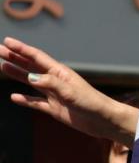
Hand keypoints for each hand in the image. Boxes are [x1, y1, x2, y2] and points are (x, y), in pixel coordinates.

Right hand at [1, 36, 138, 144]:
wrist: (103, 121)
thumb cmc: (92, 103)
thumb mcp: (71, 92)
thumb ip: (51, 83)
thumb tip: (31, 77)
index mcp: (60, 73)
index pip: (37, 58)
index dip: (21, 49)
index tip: (6, 41)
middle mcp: (56, 81)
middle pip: (31, 67)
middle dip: (15, 58)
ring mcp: (54, 95)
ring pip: (31, 82)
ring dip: (17, 74)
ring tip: (2, 67)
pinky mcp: (55, 109)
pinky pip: (36, 103)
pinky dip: (25, 100)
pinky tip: (14, 97)